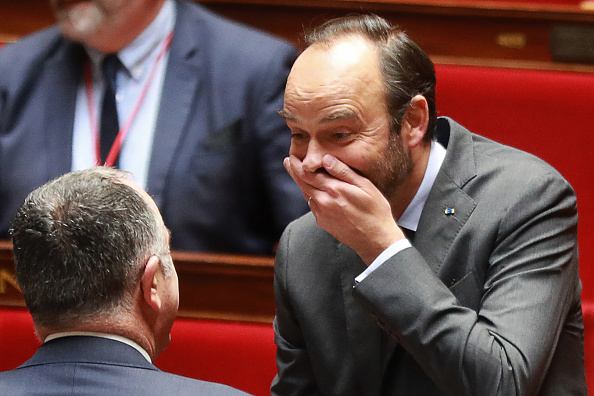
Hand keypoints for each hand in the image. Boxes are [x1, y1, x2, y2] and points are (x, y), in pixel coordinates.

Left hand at [284, 154, 404, 264]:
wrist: (375, 239)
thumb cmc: (375, 211)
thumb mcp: (365, 186)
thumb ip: (344, 172)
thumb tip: (326, 158)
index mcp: (333, 189)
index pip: (308, 173)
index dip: (298, 164)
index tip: (292, 156)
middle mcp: (323, 201)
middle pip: (302, 183)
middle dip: (294, 171)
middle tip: (288, 161)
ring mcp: (321, 214)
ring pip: (306, 194)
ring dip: (302, 183)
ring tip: (299, 174)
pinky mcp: (323, 223)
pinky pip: (313, 206)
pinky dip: (311, 196)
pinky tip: (315, 192)